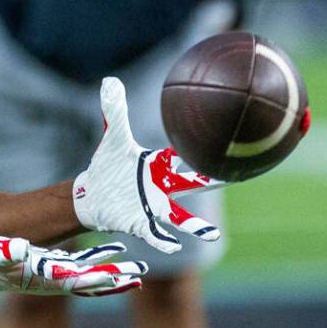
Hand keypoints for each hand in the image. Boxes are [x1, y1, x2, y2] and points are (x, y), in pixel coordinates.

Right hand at [0, 237, 145, 296]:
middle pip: (86, 280)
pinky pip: (73, 265)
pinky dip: (91, 262)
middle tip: (139, 275)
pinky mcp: (43, 264)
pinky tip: (102, 255)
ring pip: (84, 273)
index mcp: (38, 278)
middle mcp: (47, 278)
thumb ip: (7, 252)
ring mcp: (46, 272)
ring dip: (107, 270)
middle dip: (112, 279)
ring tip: (131, 267)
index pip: (73, 281)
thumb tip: (24, 250)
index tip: (119, 279)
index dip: (97, 279)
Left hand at [71, 77, 223, 253]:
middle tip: (233, 179)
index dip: (189, 152)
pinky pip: (154, 233)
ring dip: (194, 226)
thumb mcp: (112, 137)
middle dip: (207, 182)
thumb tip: (109, 80)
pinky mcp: (139, 222)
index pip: (176, 157)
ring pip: (178, 216)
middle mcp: (160, 186)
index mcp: (156, 165)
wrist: (93, 193)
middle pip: (189, 184)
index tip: (211, 146)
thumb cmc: (108, 165)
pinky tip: (172, 246)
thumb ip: (114, 111)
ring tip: (210, 234)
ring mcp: (152, 206)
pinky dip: (162, 240)